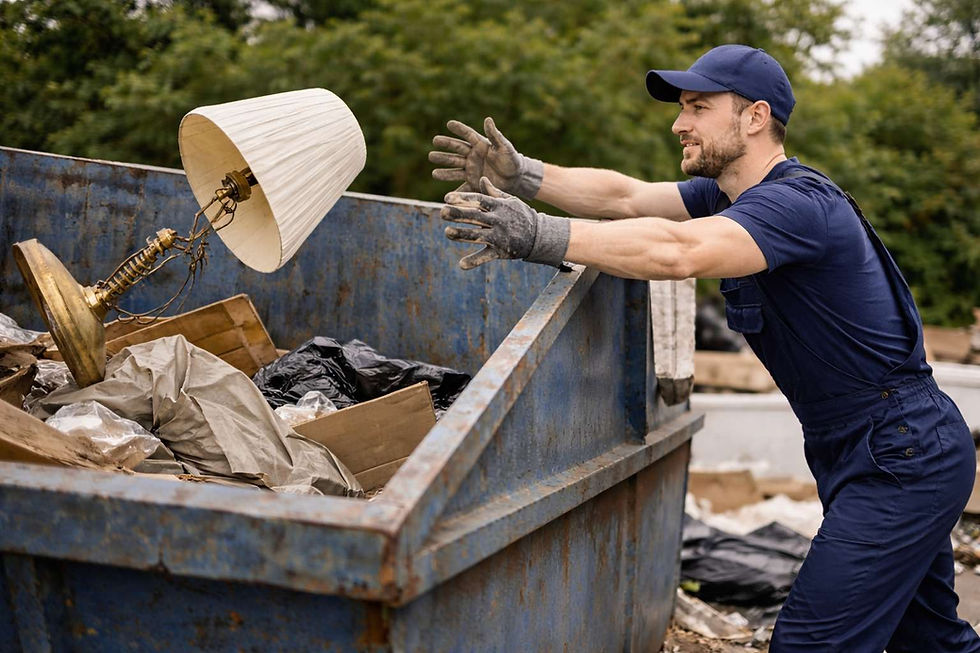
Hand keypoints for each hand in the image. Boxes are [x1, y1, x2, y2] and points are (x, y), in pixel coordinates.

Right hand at [429, 117, 542, 197]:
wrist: (516, 177)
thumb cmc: (512, 159)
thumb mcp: (504, 147)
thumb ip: (495, 135)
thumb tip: (488, 119)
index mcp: (480, 145)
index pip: (467, 135)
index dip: (459, 129)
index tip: (449, 123)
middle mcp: (472, 156)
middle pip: (456, 151)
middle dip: (445, 150)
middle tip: (433, 147)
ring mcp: (471, 169)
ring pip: (455, 169)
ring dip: (444, 172)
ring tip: (433, 173)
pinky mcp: (474, 182)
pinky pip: (463, 187)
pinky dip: (456, 192)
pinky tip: (448, 196)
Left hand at [441, 177, 568, 269]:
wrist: (539, 235)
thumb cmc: (521, 215)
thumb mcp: (510, 200)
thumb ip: (494, 192)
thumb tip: (481, 179)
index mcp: (499, 206)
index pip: (479, 200)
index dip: (463, 198)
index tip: (447, 197)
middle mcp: (498, 220)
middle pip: (475, 216)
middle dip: (458, 214)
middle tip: (442, 212)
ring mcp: (499, 236)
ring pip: (477, 236)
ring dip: (462, 234)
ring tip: (447, 232)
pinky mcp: (501, 251)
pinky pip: (486, 256)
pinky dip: (474, 261)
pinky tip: (461, 265)